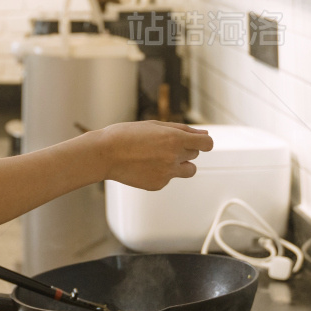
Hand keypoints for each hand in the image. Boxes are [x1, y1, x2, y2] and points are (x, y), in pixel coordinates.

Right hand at [95, 120, 213, 190]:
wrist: (104, 154)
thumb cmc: (125, 136)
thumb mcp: (155, 125)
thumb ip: (183, 130)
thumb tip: (203, 134)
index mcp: (175, 139)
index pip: (207, 144)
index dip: (204, 142)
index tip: (198, 142)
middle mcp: (174, 157)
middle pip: (194, 154)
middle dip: (184, 149)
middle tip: (162, 145)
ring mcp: (167, 174)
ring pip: (188, 170)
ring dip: (180, 164)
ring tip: (158, 158)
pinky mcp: (158, 185)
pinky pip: (169, 179)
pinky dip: (161, 173)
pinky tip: (144, 166)